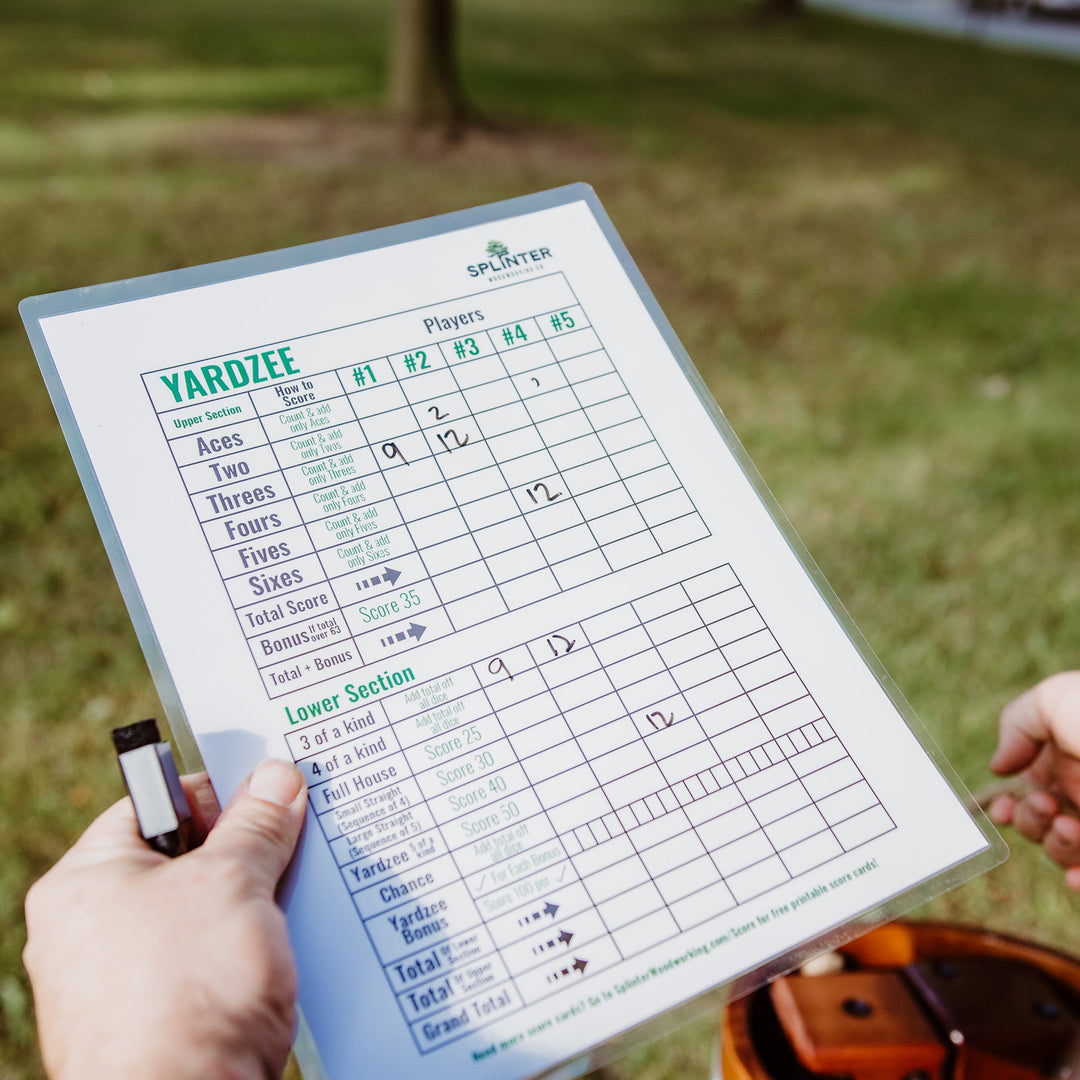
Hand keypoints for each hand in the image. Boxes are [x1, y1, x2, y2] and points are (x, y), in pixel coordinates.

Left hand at [24, 759, 306, 1079]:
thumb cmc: (188, 992)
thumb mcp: (234, 882)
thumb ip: (257, 824)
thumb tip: (276, 776)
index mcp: (85, 882)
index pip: (153, 805)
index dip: (214, 796)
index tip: (266, 799)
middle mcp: (89, 931)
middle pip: (181, 861)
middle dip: (242, 854)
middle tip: (286, 851)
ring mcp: (118, 983)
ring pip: (199, 915)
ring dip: (249, 906)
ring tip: (286, 910)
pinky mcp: (153, 1023)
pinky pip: (205, 963)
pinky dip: (242, 954)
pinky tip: (276, 958)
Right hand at [989, 672, 1079, 891]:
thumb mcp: (1054, 700)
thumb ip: (1016, 725)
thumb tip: (999, 767)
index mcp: (1065, 761)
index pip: (1025, 790)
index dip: (1006, 804)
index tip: (999, 810)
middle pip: (1039, 823)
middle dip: (1031, 820)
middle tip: (1046, 804)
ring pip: (1064, 850)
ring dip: (1056, 845)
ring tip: (1069, 827)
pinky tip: (1076, 878)